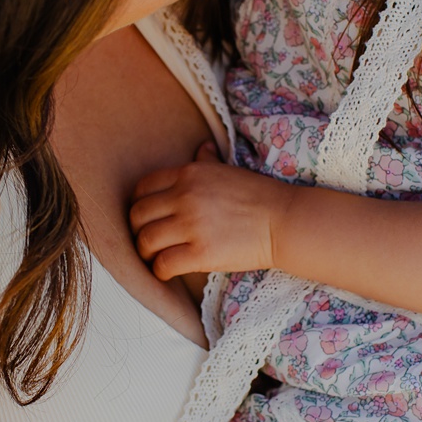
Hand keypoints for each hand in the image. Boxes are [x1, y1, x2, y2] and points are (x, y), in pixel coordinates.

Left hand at [130, 142, 289, 279]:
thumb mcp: (230, 169)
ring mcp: (192, 225)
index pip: (142, 188)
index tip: (145, 218)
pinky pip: (164, 264)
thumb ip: (208, 161)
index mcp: (189, 174)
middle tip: (147, 241)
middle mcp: (185, 196)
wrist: (284, 221)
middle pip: (138, 215)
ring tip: (154, 258)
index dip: (138, 206)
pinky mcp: (201, 253)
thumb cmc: (259, 196)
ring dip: (145, 253)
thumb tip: (202, 148)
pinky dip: (159, 271)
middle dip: (137, 231)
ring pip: (146, 241)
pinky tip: (166, 273)